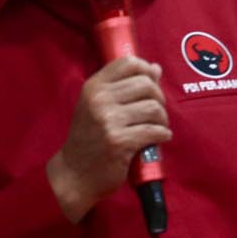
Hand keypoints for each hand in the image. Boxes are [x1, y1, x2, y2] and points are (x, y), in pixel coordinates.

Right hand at [46, 56, 170, 222]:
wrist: (73, 175)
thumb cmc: (88, 139)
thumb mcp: (97, 107)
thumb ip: (124, 86)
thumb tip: (155, 68)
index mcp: (93, 87)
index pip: (128, 63)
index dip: (146, 70)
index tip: (151, 84)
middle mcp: (99, 100)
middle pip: (146, 84)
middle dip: (159, 98)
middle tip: (156, 112)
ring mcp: (108, 121)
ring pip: (153, 107)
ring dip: (163, 119)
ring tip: (158, 126)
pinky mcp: (120, 141)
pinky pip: (154, 130)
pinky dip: (163, 134)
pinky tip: (160, 138)